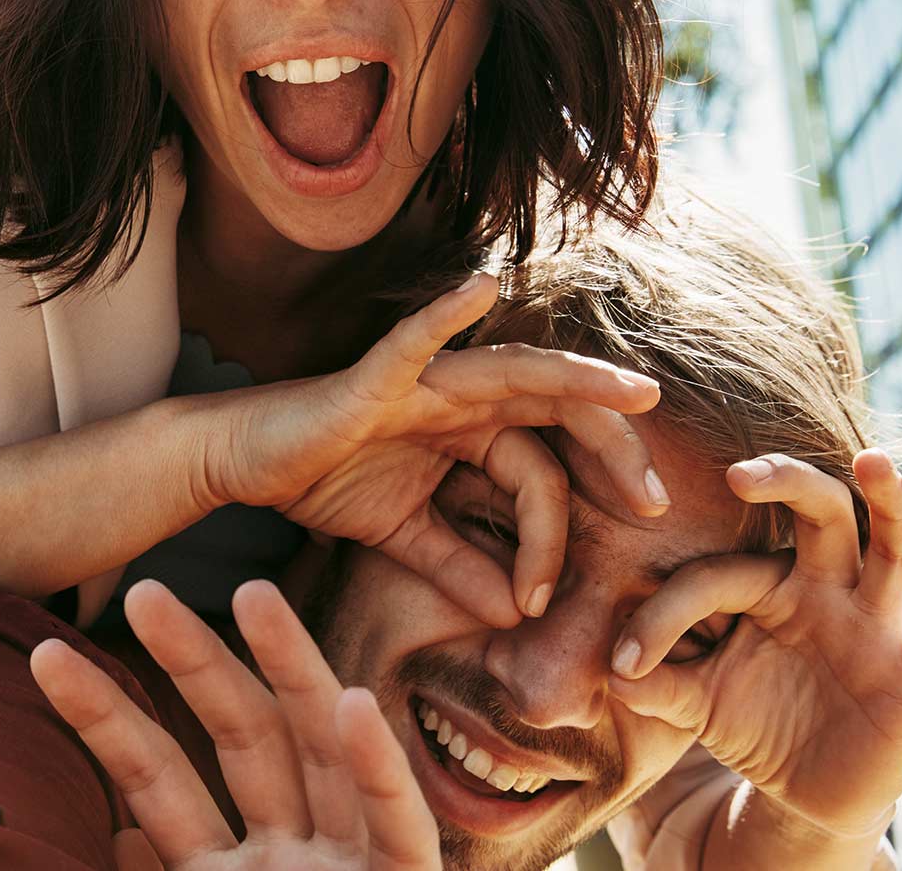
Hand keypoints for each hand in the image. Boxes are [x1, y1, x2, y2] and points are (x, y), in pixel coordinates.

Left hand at [30, 580, 439, 870]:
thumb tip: (102, 839)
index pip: (157, 781)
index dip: (105, 719)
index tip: (46, 657)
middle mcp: (291, 860)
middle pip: (242, 741)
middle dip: (195, 663)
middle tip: (140, 590)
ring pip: (322, 753)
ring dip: (293, 670)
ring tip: (249, 591)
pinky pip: (398, 825)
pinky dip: (377, 767)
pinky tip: (353, 704)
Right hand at [198, 273, 665, 629]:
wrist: (245, 462)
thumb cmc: (323, 481)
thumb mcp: (404, 537)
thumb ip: (458, 568)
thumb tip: (513, 615)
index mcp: (473, 432)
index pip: (541, 473)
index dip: (559, 533)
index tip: (545, 599)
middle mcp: (460, 398)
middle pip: (558, 413)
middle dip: (614, 452)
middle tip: (656, 502)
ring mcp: (423, 381)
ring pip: (515, 372)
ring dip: (577, 378)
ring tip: (633, 393)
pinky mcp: (373, 378)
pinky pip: (413, 341)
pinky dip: (445, 313)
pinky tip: (483, 287)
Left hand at [607, 450, 901, 844]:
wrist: (804, 790)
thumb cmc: (750, 723)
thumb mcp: (693, 704)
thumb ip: (655, 682)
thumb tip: (611, 670)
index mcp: (766, 585)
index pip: (717, 576)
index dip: (664, 617)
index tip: (622, 664)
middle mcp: (823, 590)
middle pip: (818, 514)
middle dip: (787, 484)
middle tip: (742, 471)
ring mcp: (873, 626)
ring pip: (890, 550)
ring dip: (887, 505)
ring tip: (873, 461)